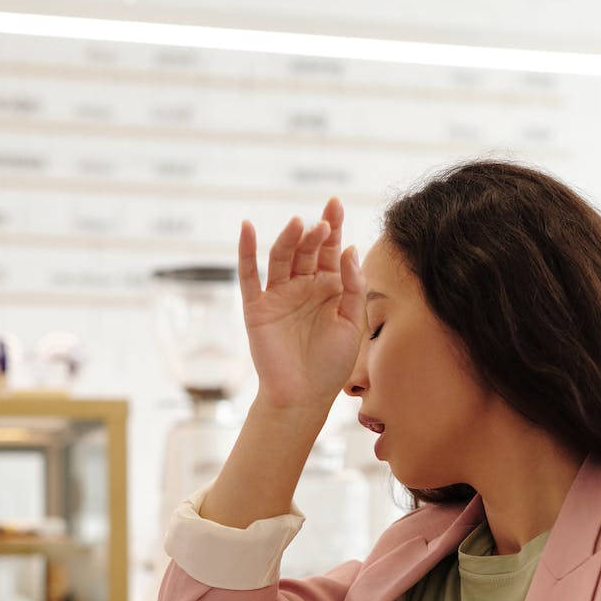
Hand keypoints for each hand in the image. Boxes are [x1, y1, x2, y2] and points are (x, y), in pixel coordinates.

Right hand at [238, 197, 366, 412]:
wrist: (304, 396)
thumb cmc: (332, 364)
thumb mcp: (353, 323)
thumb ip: (353, 287)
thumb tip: (350, 249)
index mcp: (328, 288)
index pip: (331, 250)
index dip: (334, 227)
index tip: (336, 203)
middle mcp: (303, 286)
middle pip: (307, 250)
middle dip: (315, 234)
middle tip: (323, 222)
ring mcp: (278, 295)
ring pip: (281, 258)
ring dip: (289, 239)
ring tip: (300, 225)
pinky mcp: (257, 307)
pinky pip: (249, 275)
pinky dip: (247, 251)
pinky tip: (248, 228)